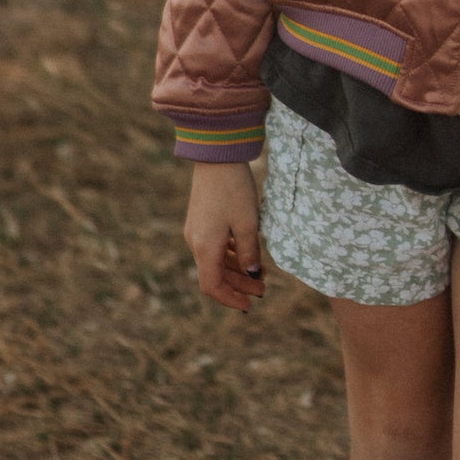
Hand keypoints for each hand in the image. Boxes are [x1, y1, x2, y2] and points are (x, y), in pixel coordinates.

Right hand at [185, 162, 265, 312]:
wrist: (216, 155)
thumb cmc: (234, 189)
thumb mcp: (248, 223)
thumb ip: (250, 252)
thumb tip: (252, 274)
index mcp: (205, 247)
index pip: (212, 286)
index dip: (231, 299)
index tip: (250, 305)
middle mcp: (195, 242)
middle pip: (215, 275)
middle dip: (240, 285)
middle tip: (264, 289)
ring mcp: (196, 230)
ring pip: (215, 260)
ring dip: (237, 269)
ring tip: (261, 271)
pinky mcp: (201, 219)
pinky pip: (214, 246)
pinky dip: (231, 254)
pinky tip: (247, 251)